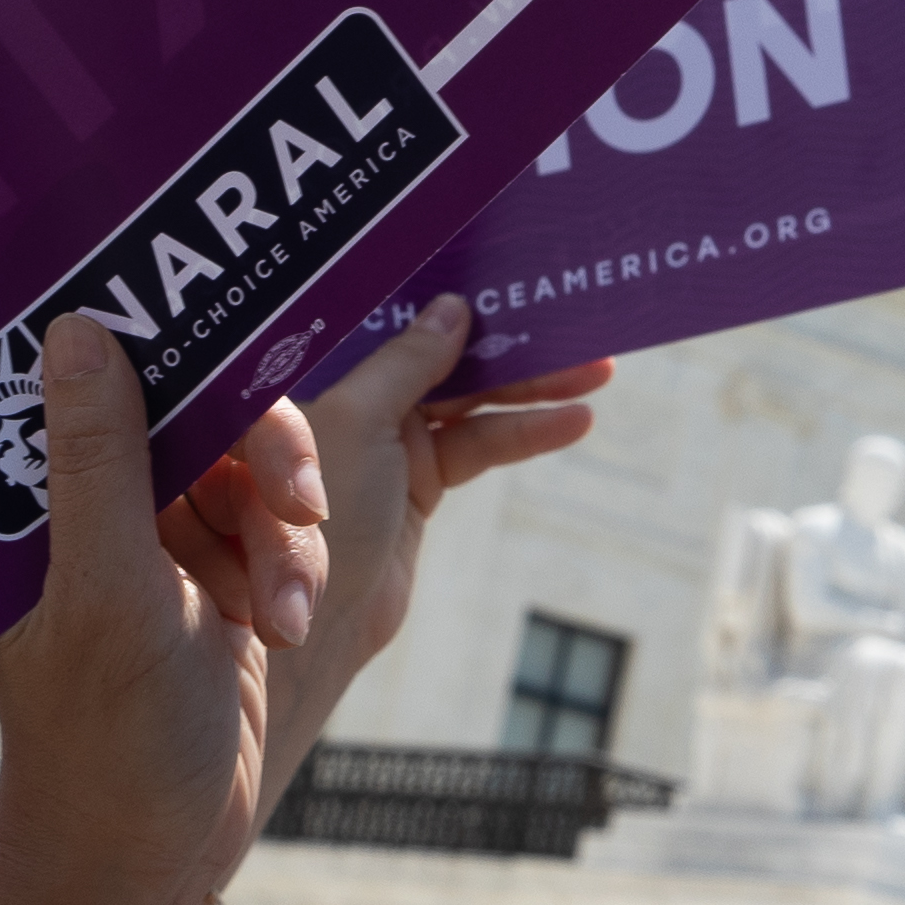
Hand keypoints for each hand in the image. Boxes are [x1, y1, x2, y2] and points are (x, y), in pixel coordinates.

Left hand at [0, 316, 321, 904]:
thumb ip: (100, 461)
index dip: (196, 355)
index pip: (120, 374)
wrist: (148, 849)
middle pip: (206, 407)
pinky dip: (294, 567)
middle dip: (270, 461)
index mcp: (39, 492)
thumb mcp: (108, 591)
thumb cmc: (106, 737)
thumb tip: (79, 325)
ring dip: (289, 532)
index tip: (261, 364)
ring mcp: (153, 535)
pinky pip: (276, 521)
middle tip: (306, 509)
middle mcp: (90, 499)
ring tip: (285, 615)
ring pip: (254, 465)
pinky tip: (281, 629)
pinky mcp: (209, 570)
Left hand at [292, 294, 613, 721]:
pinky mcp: (415, 487)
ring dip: (530, 385)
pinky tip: (574, 421)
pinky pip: (477, 445)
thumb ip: (405, 362)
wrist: (309, 632)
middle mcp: (349, 400)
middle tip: (568, 317)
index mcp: (317, 371)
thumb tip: (453, 309)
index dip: (442, 294)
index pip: (388, 316)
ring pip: (467, 398)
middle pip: (436, 354)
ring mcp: (384, 445)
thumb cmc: (308, 520)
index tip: (500, 271)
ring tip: (597, 369)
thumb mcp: (357, 421)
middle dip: (503, 339)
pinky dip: (524, 432)